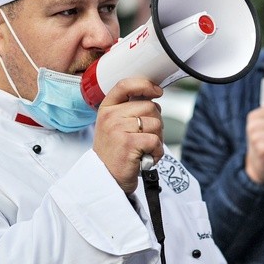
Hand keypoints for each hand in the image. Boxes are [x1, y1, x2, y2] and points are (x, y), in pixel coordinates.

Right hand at [92, 78, 163, 193]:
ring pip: (156, 124)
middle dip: (156, 122)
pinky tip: (146, 158)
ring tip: (144, 149)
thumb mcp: (114, 125)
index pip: (125, 85)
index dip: (144, 84)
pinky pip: (156, 141)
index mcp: (107, 108)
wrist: (106, 179)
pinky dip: (157, 152)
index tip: (157, 91)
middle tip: (146, 138)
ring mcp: (118, 129)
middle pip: (150, 106)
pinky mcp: (128, 144)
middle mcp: (110, 116)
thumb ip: (129, 110)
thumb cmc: (115, 153)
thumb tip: (153, 97)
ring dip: (157, 139)